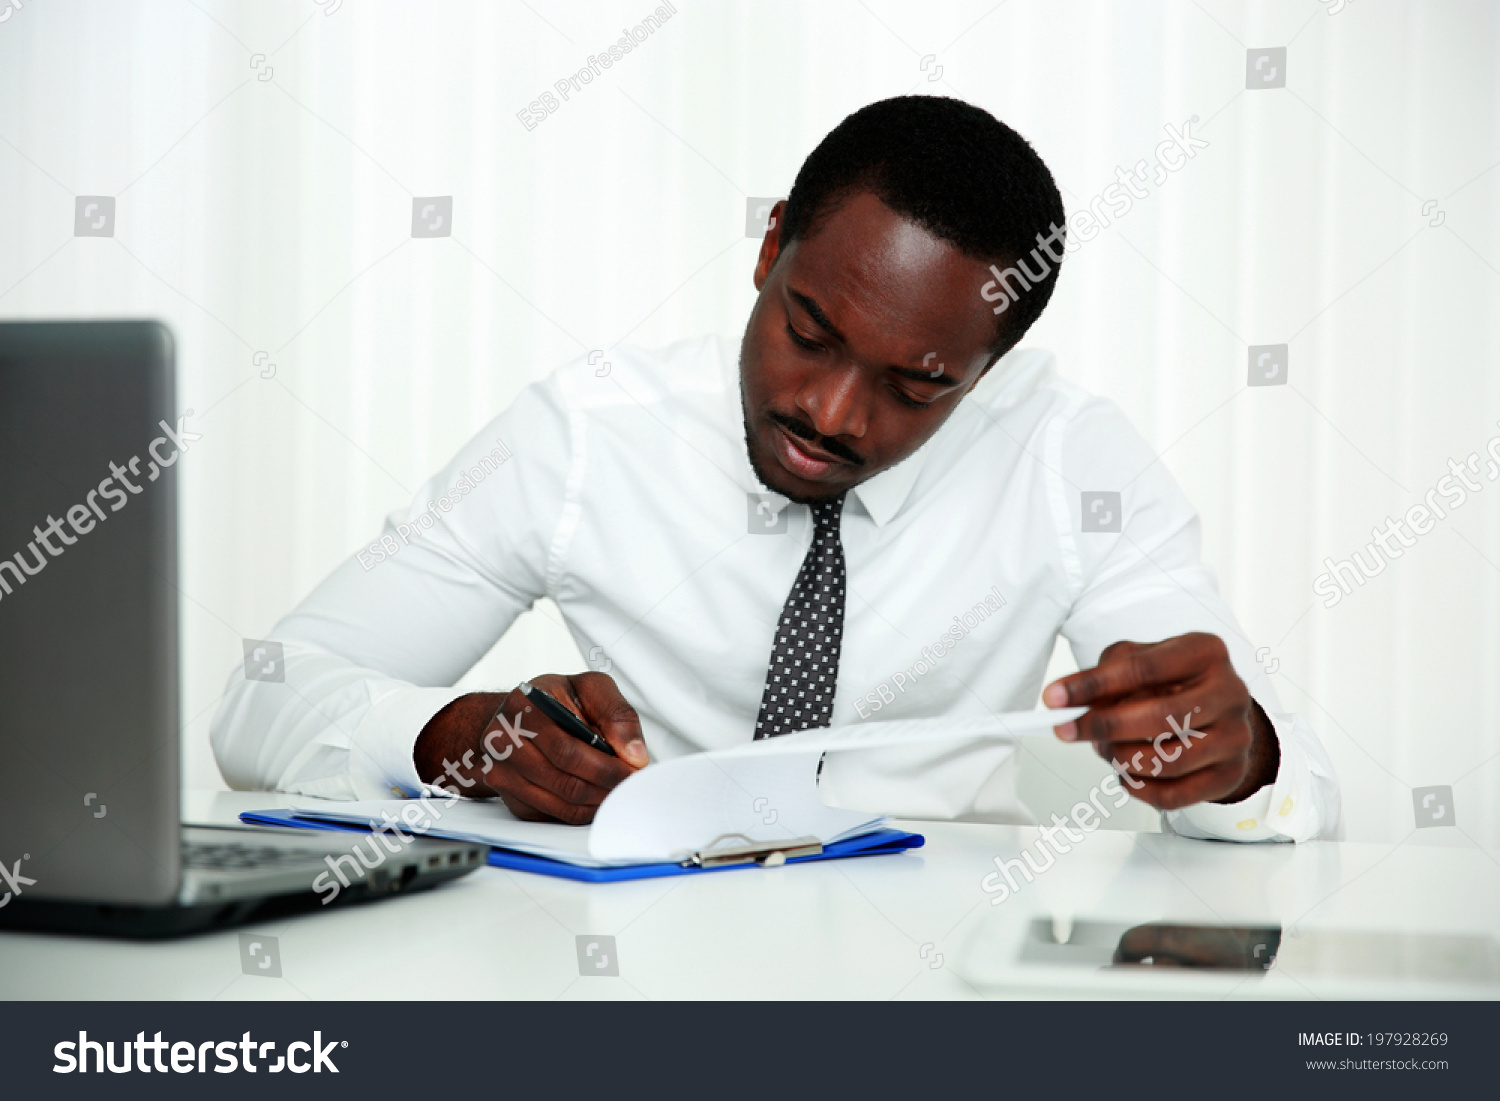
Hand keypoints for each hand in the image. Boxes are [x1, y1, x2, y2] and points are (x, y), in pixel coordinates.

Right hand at [414, 672, 648, 824]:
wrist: (522, 715)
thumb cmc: (556, 699)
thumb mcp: (591, 688)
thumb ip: (617, 715)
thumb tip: (633, 752)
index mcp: (524, 708)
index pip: (567, 750)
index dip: (604, 767)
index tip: (630, 771)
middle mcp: (504, 741)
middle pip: (564, 782)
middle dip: (604, 787)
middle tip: (627, 783)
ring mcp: (502, 772)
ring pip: (559, 804)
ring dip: (595, 803)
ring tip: (614, 789)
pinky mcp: (510, 796)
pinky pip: (551, 815)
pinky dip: (579, 811)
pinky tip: (593, 796)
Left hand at [1041, 633, 1278, 809]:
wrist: (1220, 715)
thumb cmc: (1172, 683)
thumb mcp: (1140, 660)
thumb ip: (1105, 674)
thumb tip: (1067, 701)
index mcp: (1205, 652)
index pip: (1144, 669)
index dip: (1093, 685)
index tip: (1055, 698)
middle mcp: (1229, 692)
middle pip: (1160, 715)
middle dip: (1103, 726)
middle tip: (1068, 729)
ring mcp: (1236, 737)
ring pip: (1167, 761)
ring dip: (1121, 758)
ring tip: (1105, 749)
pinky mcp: (1230, 775)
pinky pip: (1174, 795)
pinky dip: (1138, 788)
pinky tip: (1126, 773)